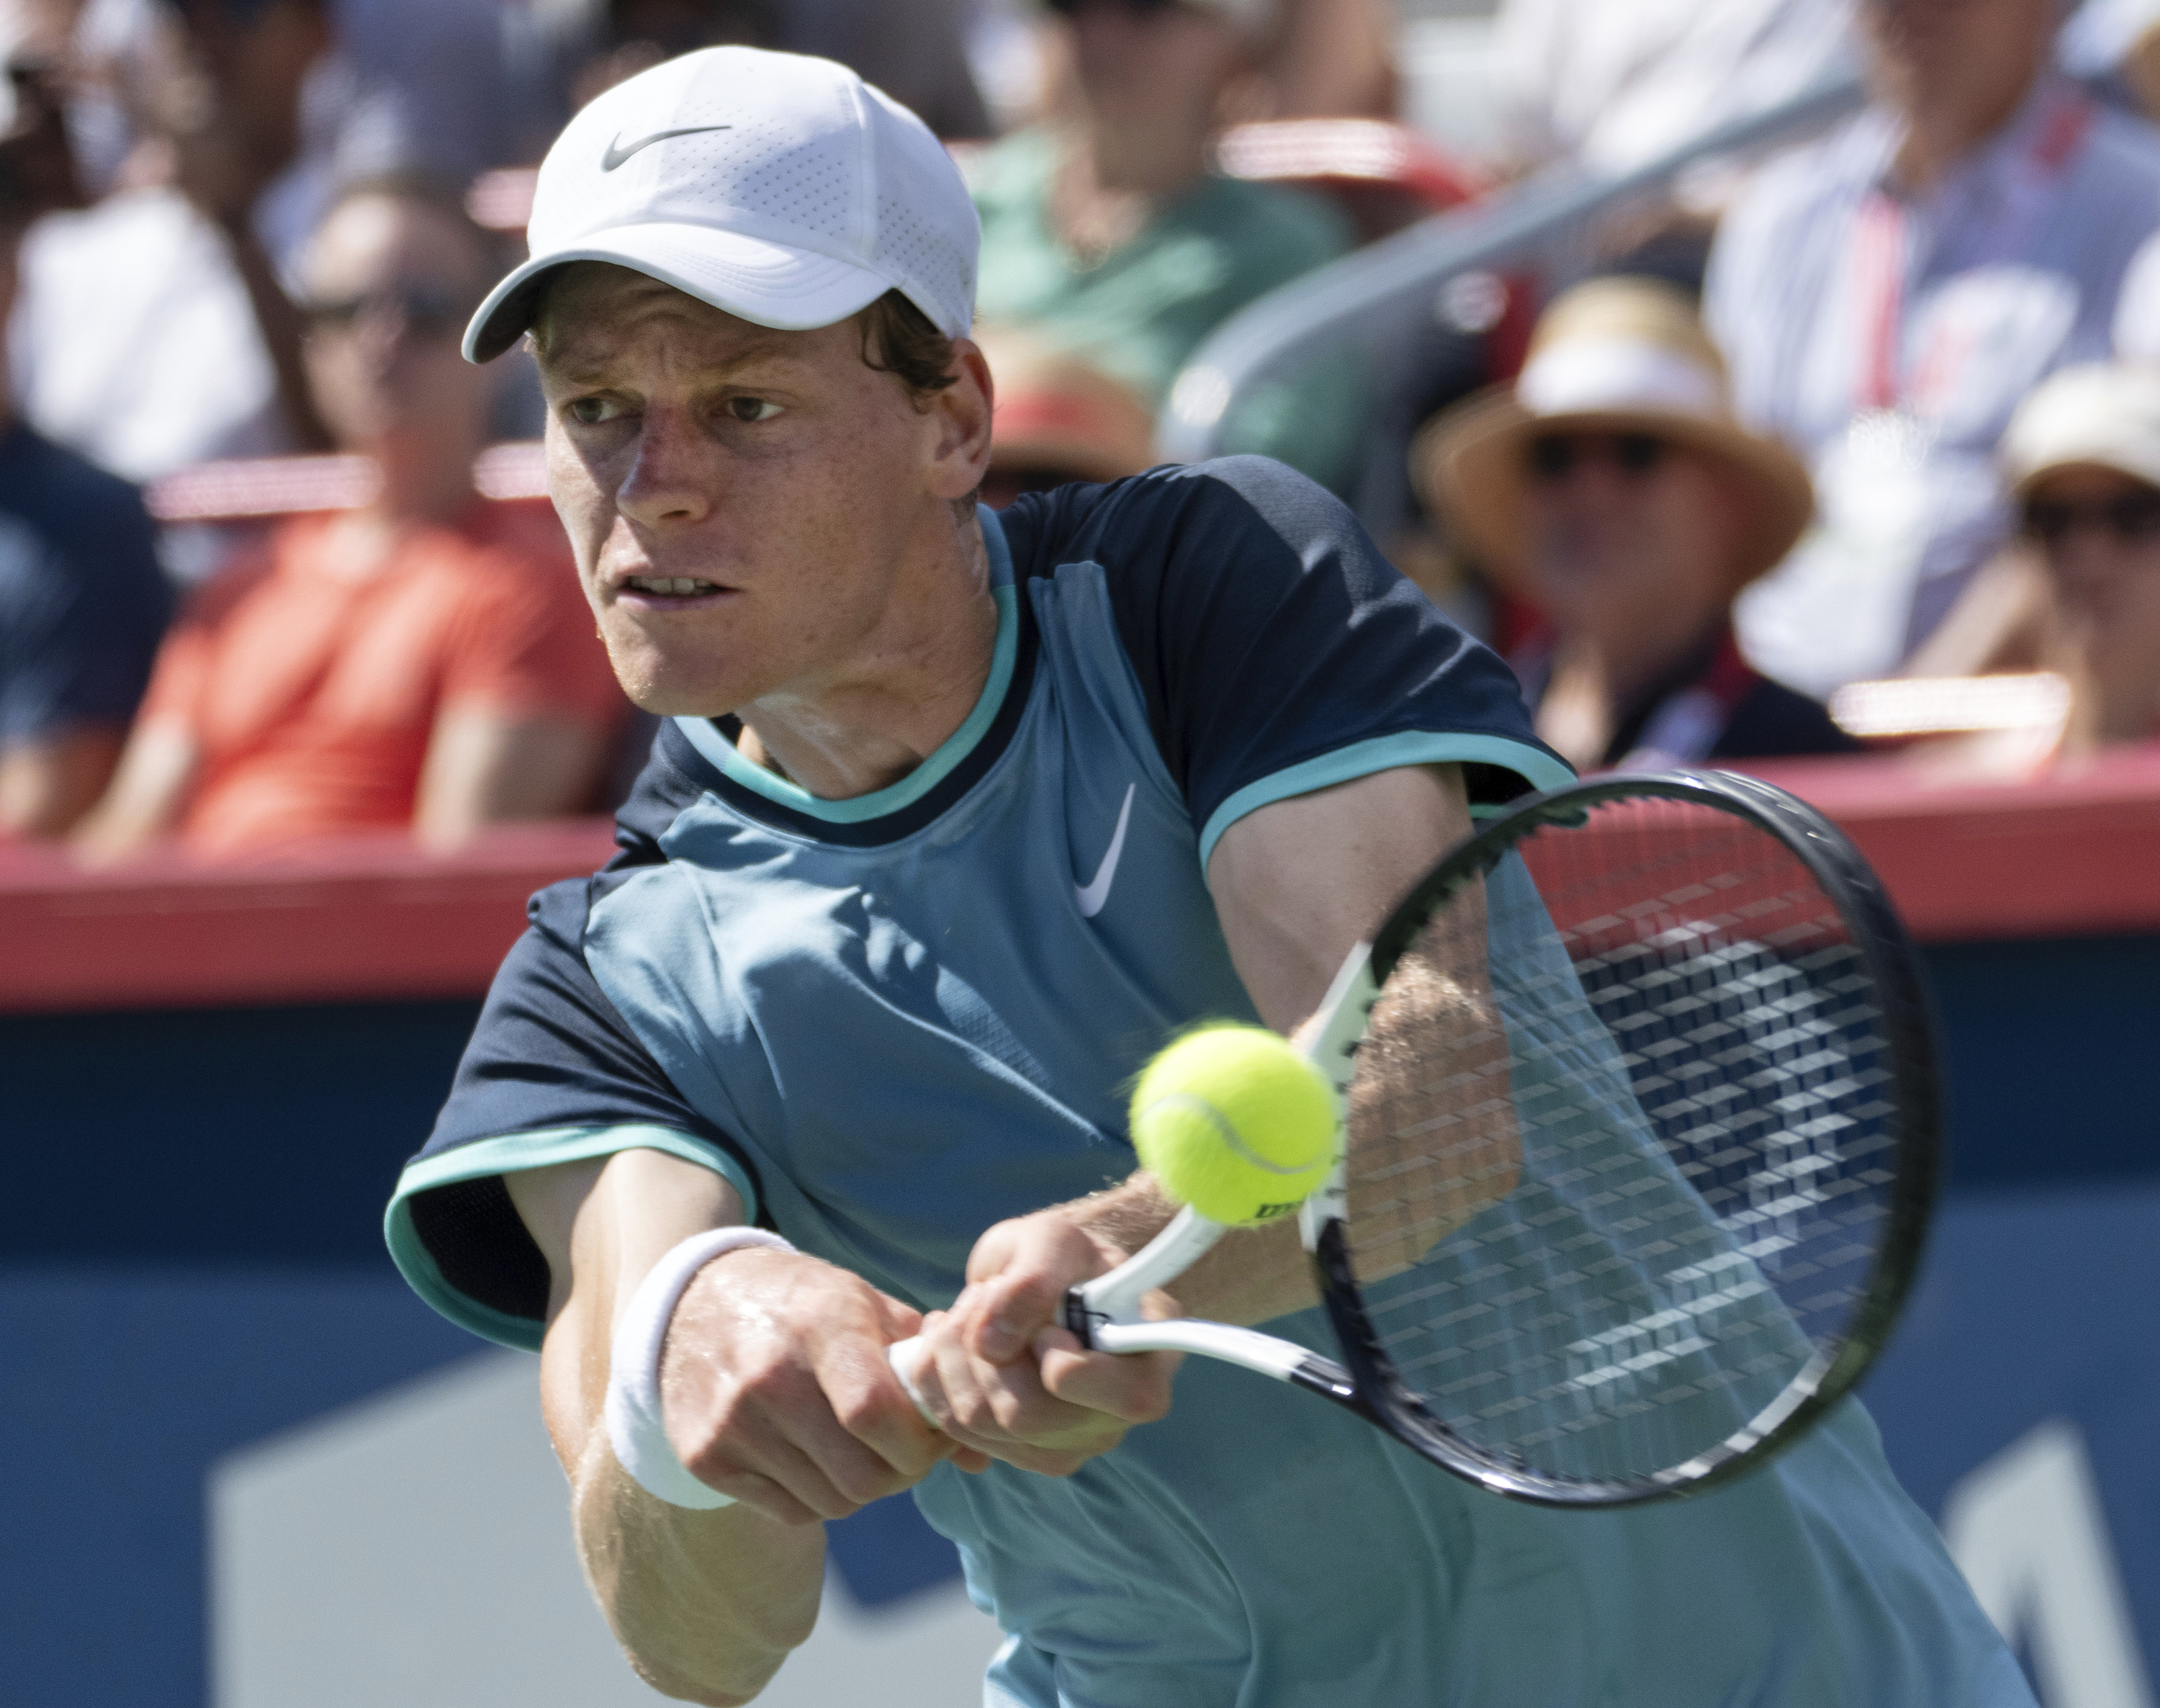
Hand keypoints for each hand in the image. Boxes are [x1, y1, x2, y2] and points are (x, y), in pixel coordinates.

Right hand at [658, 1248, 989, 1526]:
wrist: (697, 1303)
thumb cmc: (806, 1306)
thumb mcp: (868, 1307)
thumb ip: (927, 1370)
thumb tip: (981, 1453)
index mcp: (821, 1325)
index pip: (876, 1414)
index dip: (920, 1444)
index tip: (933, 1437)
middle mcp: (768, 1376)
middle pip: (860, 1475)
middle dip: (900, 1475)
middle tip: (904, 1453)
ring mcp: (730, 1422)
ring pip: (831, 1502)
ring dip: (861, 1488)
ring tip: (861, 1450)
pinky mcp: (704, 1458)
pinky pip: (791, 1511)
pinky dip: (817, 1496)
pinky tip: (816, 1456)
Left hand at [907, 1208, 1180, 1475]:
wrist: (1057, 1280)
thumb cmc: (1069, 1258)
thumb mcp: (1054, 1241)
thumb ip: (1033, 1280)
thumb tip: (992, 1345)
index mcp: (1148, 1368)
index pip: (1119, 1399)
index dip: (1064, 1360)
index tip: (1046, 1324)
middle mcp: (1112, 1421)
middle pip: (1024, 1415)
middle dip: (983, 1347)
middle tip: (985, 1295)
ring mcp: (1065, 1445)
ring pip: (976, 1420)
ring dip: (953, 1353)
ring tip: (970, 1309)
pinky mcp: (1019, 1451)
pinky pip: (954, 1427)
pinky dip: (937, 1375)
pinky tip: (954, 1340)